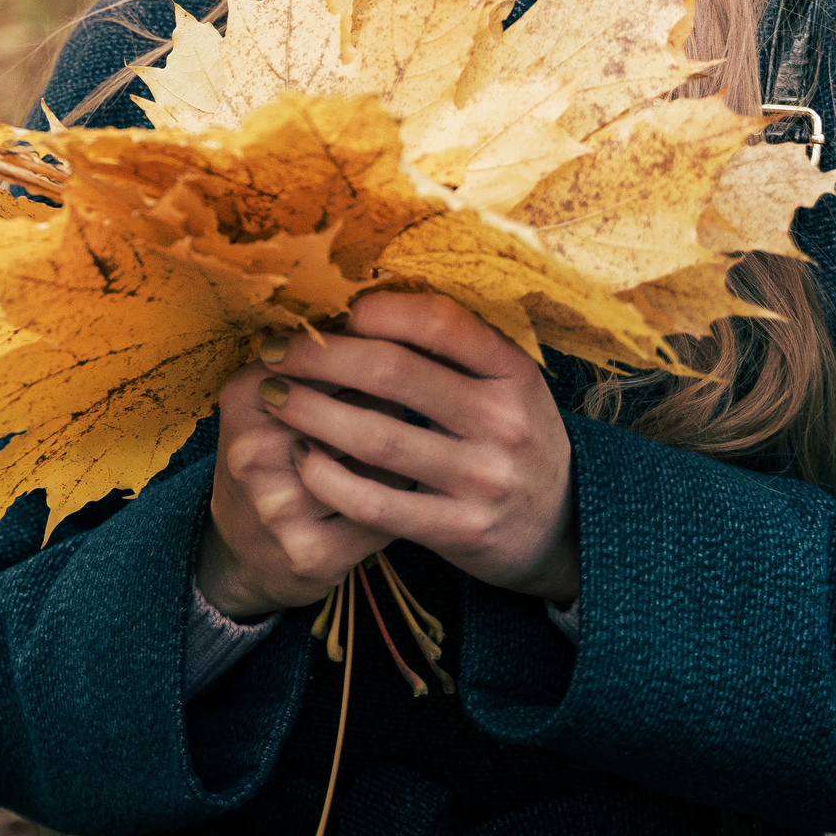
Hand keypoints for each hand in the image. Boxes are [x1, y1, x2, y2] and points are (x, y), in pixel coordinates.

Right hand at [194, 355, 392, 618]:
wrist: (242, 550)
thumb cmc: (274, 456)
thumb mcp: (273, 398)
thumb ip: (323, 358)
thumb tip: (397, 316)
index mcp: (246, 394)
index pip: (339, 356)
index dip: (377, 359)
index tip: (389, 362)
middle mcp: (253, 450)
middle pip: (365, 408)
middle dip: (394, 407)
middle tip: (398, 412)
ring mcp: (278, 507)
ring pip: (383, 464)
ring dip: (403, 459)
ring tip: (396, 457)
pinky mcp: (311, 554)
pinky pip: (386, 515)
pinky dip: (400, 505)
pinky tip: (392, 498)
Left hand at [255, 292, 580, 603]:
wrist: (562, 526)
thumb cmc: (512, 437)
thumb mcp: (507, 384)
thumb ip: (452, 351)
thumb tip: (360, 306)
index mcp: (514, 371)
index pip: (440, 322)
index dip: (378, 311)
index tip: (334, 314)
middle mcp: (504, 421)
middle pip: (394, 373)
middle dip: (320, 357)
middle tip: (275, 350)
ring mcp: (482, 479)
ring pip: (377, 437)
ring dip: (310, 412)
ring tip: (273, 397)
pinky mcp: (459, 529)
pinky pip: (377, 502)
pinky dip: (328, 478)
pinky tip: (301, 457)